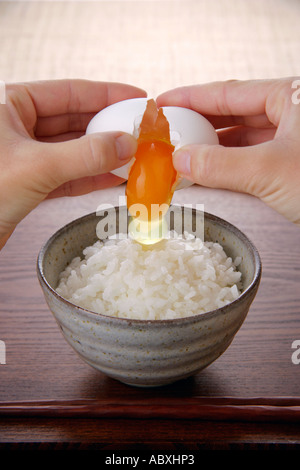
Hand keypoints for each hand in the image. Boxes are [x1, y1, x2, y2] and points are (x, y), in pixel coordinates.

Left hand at [0, 79, 145, 247]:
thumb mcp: (36, 166)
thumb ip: (84, 155)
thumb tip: (127, 144)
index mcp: (11, 103)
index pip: (69, 92)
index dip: (107, 95)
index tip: (137, 99)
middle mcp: (18, 125)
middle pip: (75, 121)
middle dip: (109, 128)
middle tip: (142, 132)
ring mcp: (25, 155)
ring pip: (74, 150)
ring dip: (104, 155)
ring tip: (136, 157)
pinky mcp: (30, 182)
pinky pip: (68, 174)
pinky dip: (91, 177)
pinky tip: (115, 177)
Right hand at [157, 78, 299, 224]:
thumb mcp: (269, 171)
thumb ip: (219, 165)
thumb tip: (179, 160)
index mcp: (290, 96)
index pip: (229, 92)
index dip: (191, 97)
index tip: (163, 102)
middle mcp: (290, 114)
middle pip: (232, 114)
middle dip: (197, 125)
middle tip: (166, 133)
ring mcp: (289, 141)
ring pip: (240, 141)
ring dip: (209, 150)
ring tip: (178, 156)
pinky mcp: (288, 167)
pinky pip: (248, 162)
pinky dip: (225, 168)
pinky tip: (204, 173)